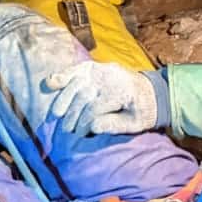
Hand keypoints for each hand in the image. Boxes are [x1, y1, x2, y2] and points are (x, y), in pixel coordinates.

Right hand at [42, 60, 158, 135]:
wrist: (151, 92)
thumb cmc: (142, 111)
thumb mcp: (135, 124)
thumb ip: (115, 125)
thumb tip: (92, 127)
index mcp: (123, 91)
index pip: (96, 107)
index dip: (85, 122)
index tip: (80, 134)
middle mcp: (111, 77)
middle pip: (84, 95)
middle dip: (73, 113)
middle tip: (67, 129)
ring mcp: (102, 70)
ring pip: (77, 82)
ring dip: (64, 99)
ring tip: (57, 115)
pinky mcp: (95, 67)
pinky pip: (76, 69)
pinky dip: (62, 75)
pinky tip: (50, 83)